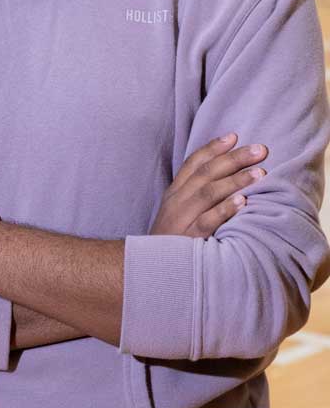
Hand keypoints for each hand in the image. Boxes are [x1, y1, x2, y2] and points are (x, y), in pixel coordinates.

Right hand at [150, 133, 266, 237]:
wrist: (147, 272)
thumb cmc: (170, 242)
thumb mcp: (177, 213)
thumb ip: (195, 195)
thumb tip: (223, 178)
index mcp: (175, 193)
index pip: (193, 163)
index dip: (213, 148)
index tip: (235, 136)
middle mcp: (177, 201)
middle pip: (206, 173)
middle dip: (233, 159)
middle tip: (259, 150)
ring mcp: (181, 219)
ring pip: (209, 192)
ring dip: (236, 181)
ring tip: (259, 173)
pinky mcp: (188, 239)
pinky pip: (208, 221)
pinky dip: (225, 210)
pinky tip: (243, 202)